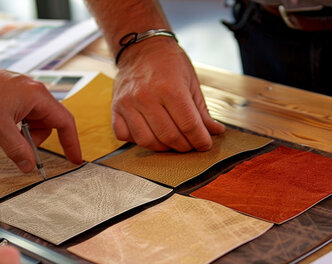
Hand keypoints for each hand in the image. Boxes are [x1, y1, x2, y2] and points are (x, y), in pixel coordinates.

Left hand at [0, 62, 81, 170]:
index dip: (71, 143)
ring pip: (33, 122)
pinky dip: (15, 126)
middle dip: (34, 139)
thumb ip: (17, 149)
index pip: (64, 122)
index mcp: (38, 96)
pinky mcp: (12, 94)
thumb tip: (29, 166)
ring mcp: (23, 92)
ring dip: (22, 133)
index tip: (75, 159)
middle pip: (48, 124)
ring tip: (1, 131)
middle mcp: (34, 92)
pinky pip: (23, 116)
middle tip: (16, 146)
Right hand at [113, 37, 224, 151]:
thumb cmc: (169, 63)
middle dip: (184, 146)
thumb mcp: (191, 82)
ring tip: (172, 141)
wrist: (141, 47)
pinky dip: (138, 140)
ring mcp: (128, 103)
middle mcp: (146, 96)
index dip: (200, 140)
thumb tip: (216, 132)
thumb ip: (201, 111)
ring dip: (163, 147)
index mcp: (170, 88)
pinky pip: (124, 135)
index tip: (205, 144)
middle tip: (190, 144)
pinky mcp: (116, 108)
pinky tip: (149, 133)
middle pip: (169, 136)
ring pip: (147, 141)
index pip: (189, 125)